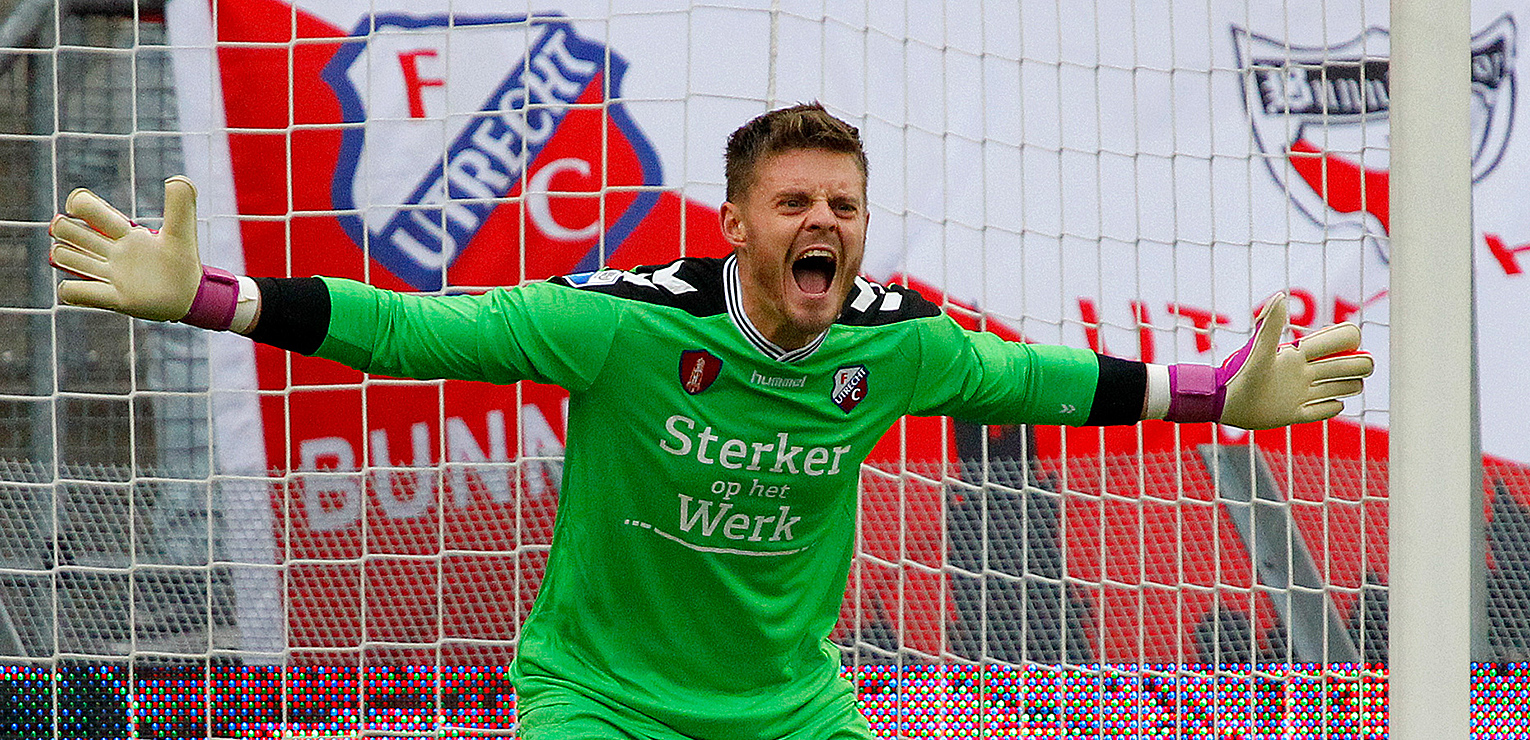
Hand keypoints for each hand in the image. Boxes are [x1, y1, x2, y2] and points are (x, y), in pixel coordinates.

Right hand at [48, 176, 239, 329]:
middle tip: (91, 241)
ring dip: (67, 257)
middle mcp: (110, 251)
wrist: (192, 296)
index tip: (81, 209)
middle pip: (68, 230)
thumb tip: (178, 179)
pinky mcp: (112, 299)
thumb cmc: (183, 261)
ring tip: (93, 266)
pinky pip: (75, 292)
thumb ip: (181, 206)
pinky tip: (87, 290)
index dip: (80, 203)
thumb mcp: (182, 232)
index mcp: (124, 232)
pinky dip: (72, 290)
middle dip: (66, 229)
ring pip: (64, 257)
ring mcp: (109, 275)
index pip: (87, 208)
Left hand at [1168, 294, 1374, 429]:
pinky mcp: (1294, 414)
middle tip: (1351, 372)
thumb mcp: (1259, 351)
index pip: (1341, 338)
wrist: (1222, 403)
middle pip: (1350, 364)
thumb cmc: (1239, 374)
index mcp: (1300, 353)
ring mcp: (1301, 393)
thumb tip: (1281, 296)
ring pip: (1344, 387)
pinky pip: (1325, 410)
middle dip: (1359, 365)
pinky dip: (1332, 408)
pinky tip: (1329, 405)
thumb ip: (1271, 326)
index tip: (1346, 346)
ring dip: (1350, 386)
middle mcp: (1304, 372)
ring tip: (1339, 389)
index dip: (1351, 339)